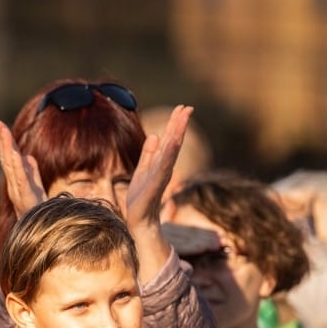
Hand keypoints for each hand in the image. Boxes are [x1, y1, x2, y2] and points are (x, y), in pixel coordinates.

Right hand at [0, 119, 44, 217]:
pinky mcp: (26, 198)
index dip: (5, 141)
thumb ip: (32, 173)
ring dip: (7, 148)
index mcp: (17, 181)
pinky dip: (16, 166)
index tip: (0, 125)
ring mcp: (18, 191)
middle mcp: (15, 185)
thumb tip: (29, 157)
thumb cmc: (39, 213)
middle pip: (6, 158)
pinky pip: (20, 179)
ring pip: (11, 166)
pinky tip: (15, 154)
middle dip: (2, 140)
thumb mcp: (37, 189)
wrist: (43, 233)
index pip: (9, 158)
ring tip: (4, 132)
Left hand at [123, 104, 191, 229]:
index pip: (170, 139)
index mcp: (160, 162)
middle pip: (174, 141)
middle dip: (179, 124)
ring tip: (183, 117)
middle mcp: (165, 166)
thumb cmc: (140, 198)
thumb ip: (148, 154)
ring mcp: (162, 174)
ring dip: (177, 133)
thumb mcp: (142, 170)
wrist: (139, 220)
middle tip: (187, 107)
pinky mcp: (156, 183)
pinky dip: (168, 152)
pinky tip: (172, 141)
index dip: (175, 123)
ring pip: (172, 150)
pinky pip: (164, 165)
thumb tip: (155, 135)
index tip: (182, 108)